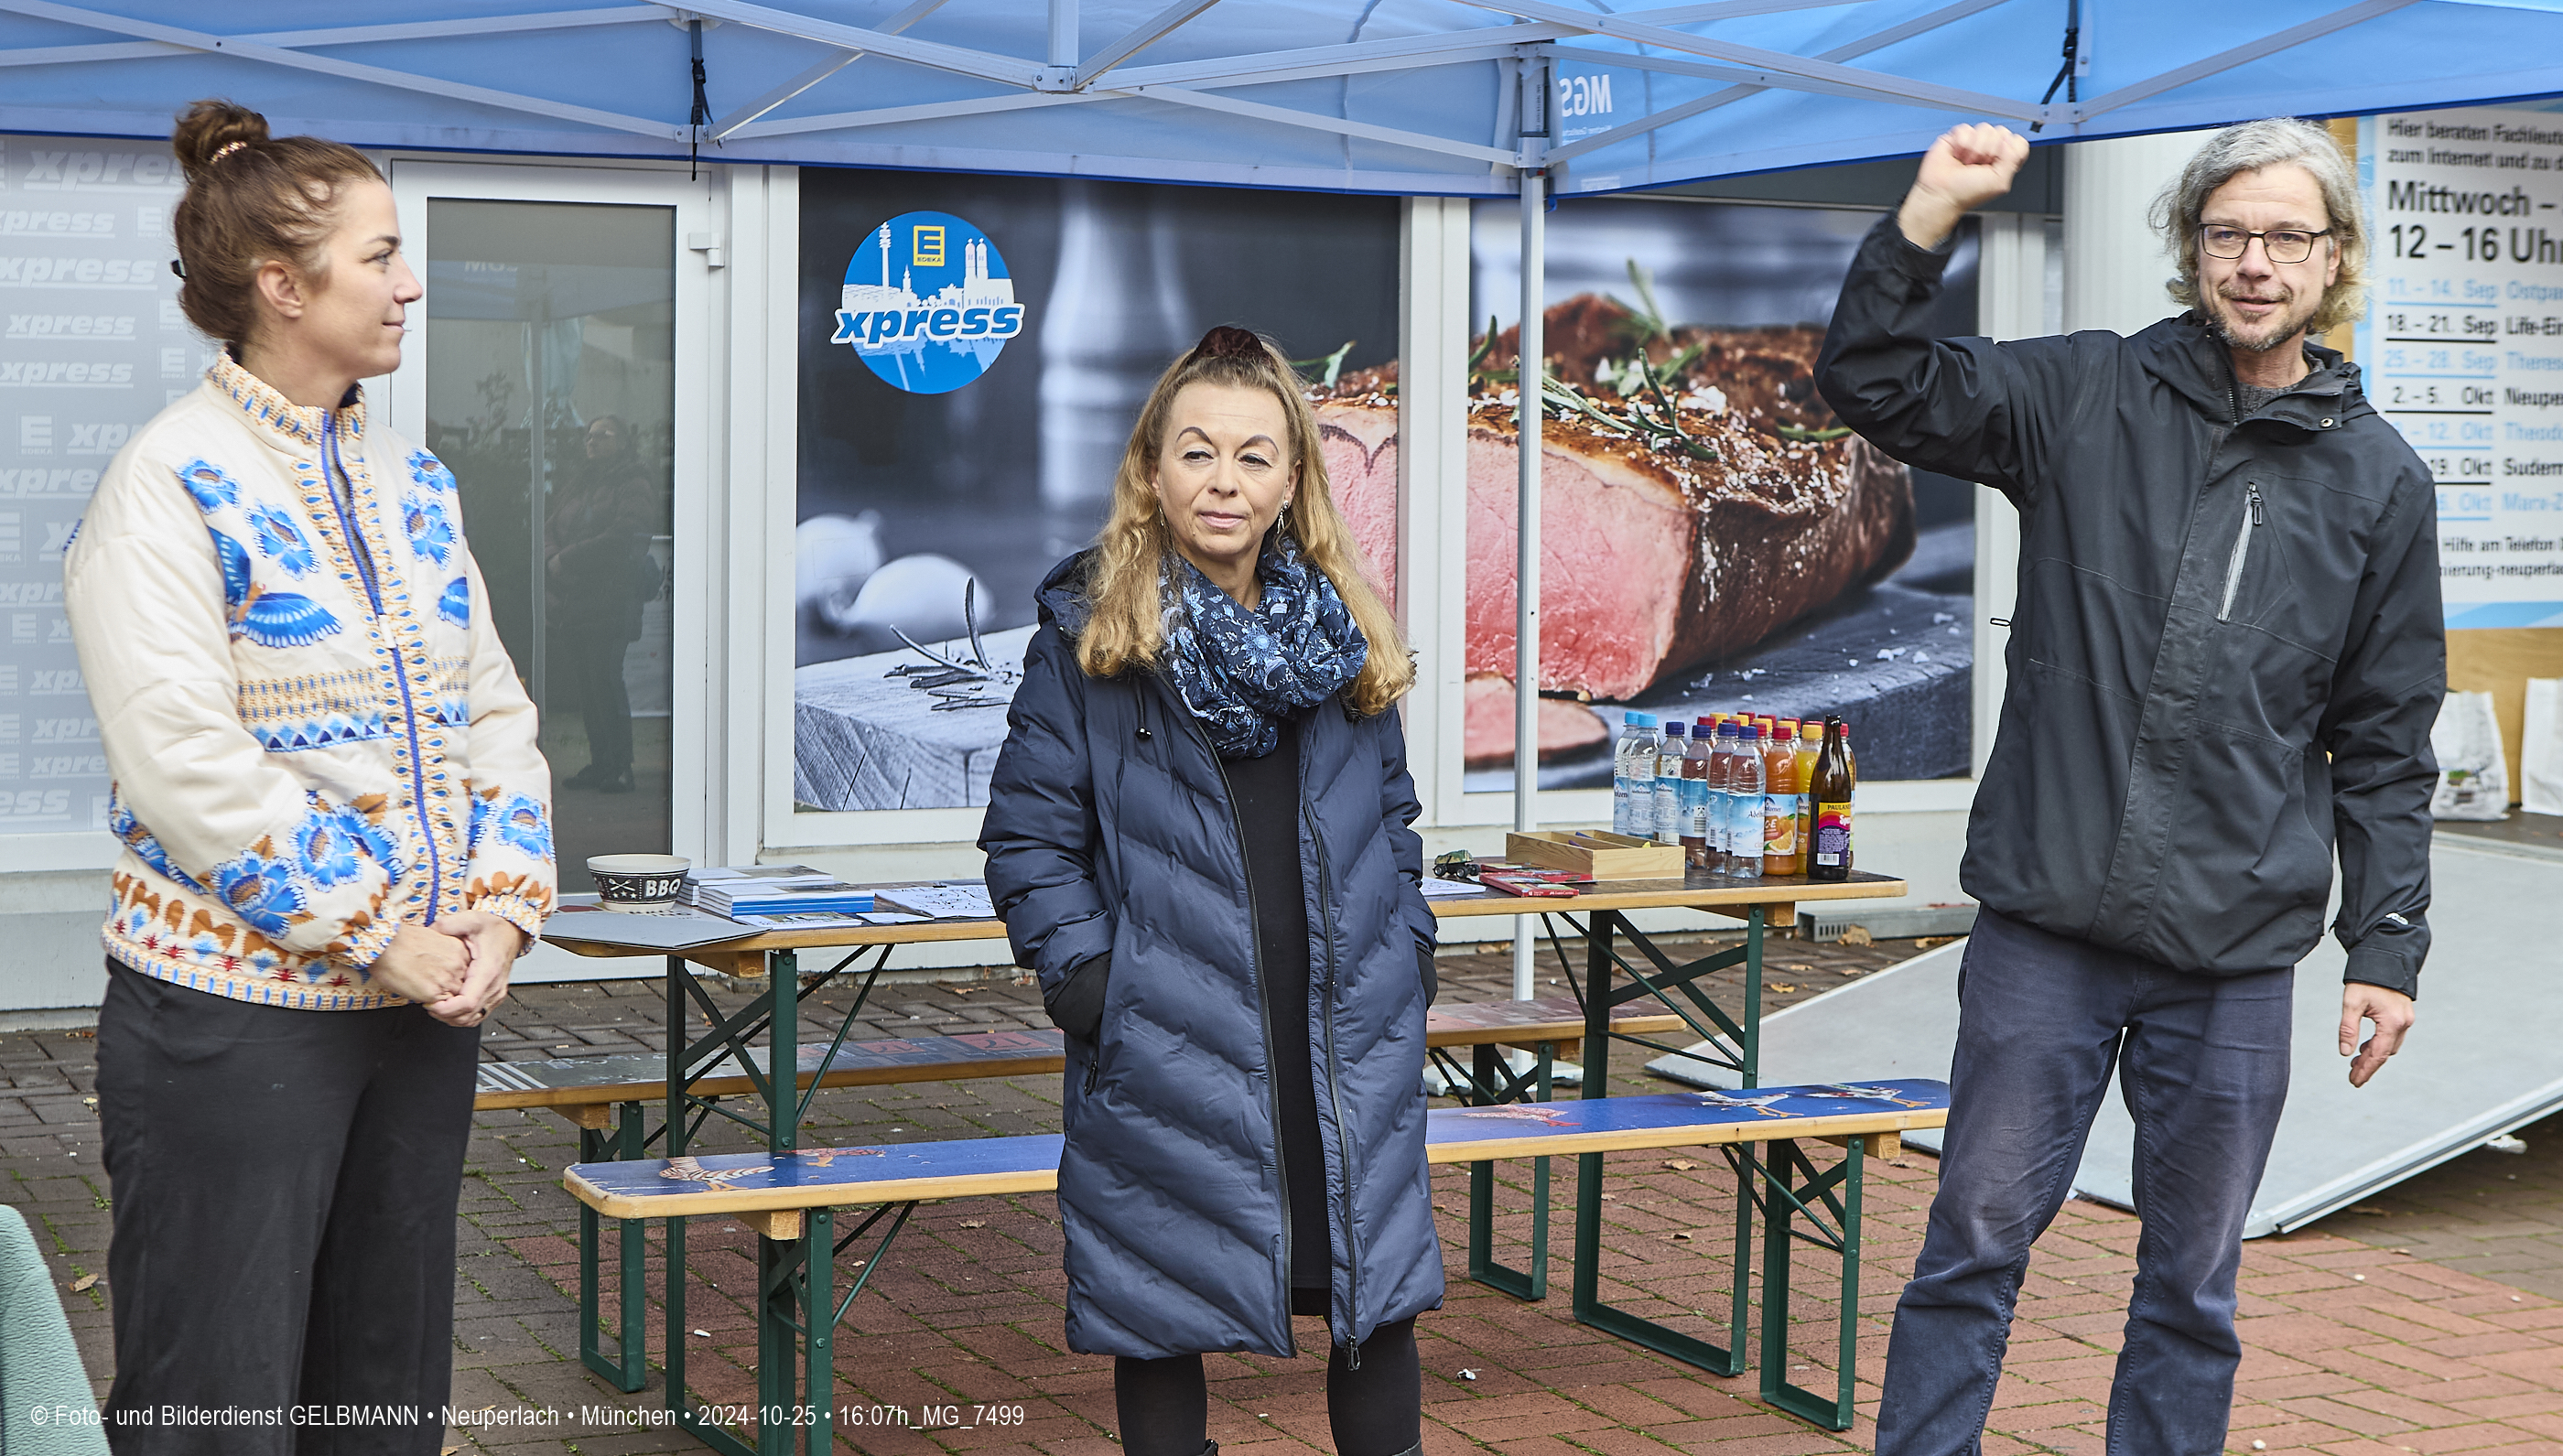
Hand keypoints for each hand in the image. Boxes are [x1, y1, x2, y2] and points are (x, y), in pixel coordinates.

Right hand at [368, 923, 470, 1005]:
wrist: (385, 945)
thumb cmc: (402, 940)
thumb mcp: (435, 938)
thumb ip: (447, 952)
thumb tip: (445, 965)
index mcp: (460, 950)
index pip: (467, 970)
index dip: (453, 975)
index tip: (442, 974)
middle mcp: (458, 965)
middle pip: (463, 985)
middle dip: (449, 987)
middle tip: (433, 983)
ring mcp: (448, 980)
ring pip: (453, 997)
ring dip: (442, 997)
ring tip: (425, 988)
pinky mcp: (434, 993)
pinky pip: (440, 1006)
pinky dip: (432, 1004)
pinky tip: (420, 993)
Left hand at [424, 910, 526, 1027]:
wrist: (511, 931)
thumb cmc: (494, 928)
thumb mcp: (470, 919)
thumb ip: (447, 924)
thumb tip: (428, 930)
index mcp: (488, 970)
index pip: (467, 1002)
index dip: (447, 1009)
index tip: (430, 1004)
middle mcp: (494, 985)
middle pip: (468, 1015)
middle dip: (444, 1015)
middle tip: (427, 1004)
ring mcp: (496, 993)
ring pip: (473, 1019)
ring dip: (452, 1018)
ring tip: (436, 1007)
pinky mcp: (494, 996)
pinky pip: (478, 1015)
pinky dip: (462, 1016)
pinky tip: (450, 1008)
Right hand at [1899, 123, 2029, 247]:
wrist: (1940, 193)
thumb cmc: (1965, 193)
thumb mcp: (2000, 182)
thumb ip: (2014, 159)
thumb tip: (2007, 140)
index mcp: (2003, 162)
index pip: (2017, 142)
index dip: (2009, 150)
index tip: (1997, 163)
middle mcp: (1990, 151)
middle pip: (2002, 132)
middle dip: (1989, 150)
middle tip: (1978, 165)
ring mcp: (1974, 143)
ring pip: (1985, 128)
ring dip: (1974, 148)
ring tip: (1966, 162)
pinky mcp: (1958, 137)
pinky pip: (1966, 128)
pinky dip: (1961, 142)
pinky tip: (1957, 155)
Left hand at [2340, 983, 2414, 1087]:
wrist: (2384, 958)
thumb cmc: (2367, 979)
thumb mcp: (2352, 1003)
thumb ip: (2348, 1029)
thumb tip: (2345, 1052)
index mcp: (2392, 1022)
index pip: (2378, 1054)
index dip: (2366, 1070)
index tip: (2355, 1081)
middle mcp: (2403, 1023)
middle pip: (2385, 1053)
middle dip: (2369, 1065)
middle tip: (2353, 1076)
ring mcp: (2405, 1019)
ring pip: (2389, 1046)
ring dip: (2373, 1055)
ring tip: (2355, 1062)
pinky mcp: (2403, 1015)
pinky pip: (2392, 1036)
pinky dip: (2379, 1044)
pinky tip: (2365, 1047)